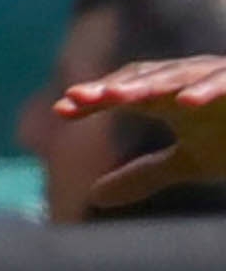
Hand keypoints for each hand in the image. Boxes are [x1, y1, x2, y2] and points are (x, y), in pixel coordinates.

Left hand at [51, 55, 225, 209]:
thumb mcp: (190, 162)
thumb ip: (144, 174)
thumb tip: (93, 195)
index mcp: (173, 95)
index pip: (125, 93)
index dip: (93, 100)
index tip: (60, 111)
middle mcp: (195, 80)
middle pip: (146, 78)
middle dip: (113, 87)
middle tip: (79, 98)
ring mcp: (223, 78)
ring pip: (183, 75)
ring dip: (151, 83)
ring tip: (119, 96)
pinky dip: (209, 89)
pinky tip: (187, 103)